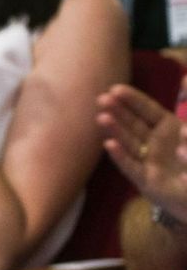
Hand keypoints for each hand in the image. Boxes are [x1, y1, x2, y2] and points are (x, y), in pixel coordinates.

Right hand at [99, 82, 186, 222]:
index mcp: (167, 127)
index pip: (147, 110)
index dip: (132, 99)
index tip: (115, 88)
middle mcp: (153, 142)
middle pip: (133, 124)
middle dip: (118, 111)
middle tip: (101, 99)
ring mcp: (147, 161)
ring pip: (129, 142)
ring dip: (114, 130)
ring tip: (101, 118)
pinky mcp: (146, 180)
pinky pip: (131, 166)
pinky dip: (120, 156)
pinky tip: (109, 144)